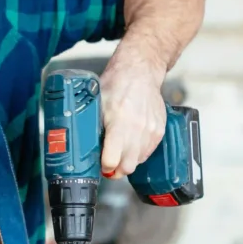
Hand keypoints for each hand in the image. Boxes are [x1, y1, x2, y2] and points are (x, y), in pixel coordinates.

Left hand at [99, 49, 166, 178]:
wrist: (140, 72)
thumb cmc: (117, 84)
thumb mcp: (97, 105)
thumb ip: (91, 127)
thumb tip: (83, 147)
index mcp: (119, 123)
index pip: (111, 160)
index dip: (103, 166)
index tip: (100, 165)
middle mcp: (137, 129)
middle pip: (127, 167)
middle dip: (115, 171)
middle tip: (108, 166)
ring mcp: (151, 131)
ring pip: (138, 162)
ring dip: (127, 161)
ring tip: (119, 152)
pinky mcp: (159, 131)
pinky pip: (148, 153)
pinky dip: (138, 153)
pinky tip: (131, 144)